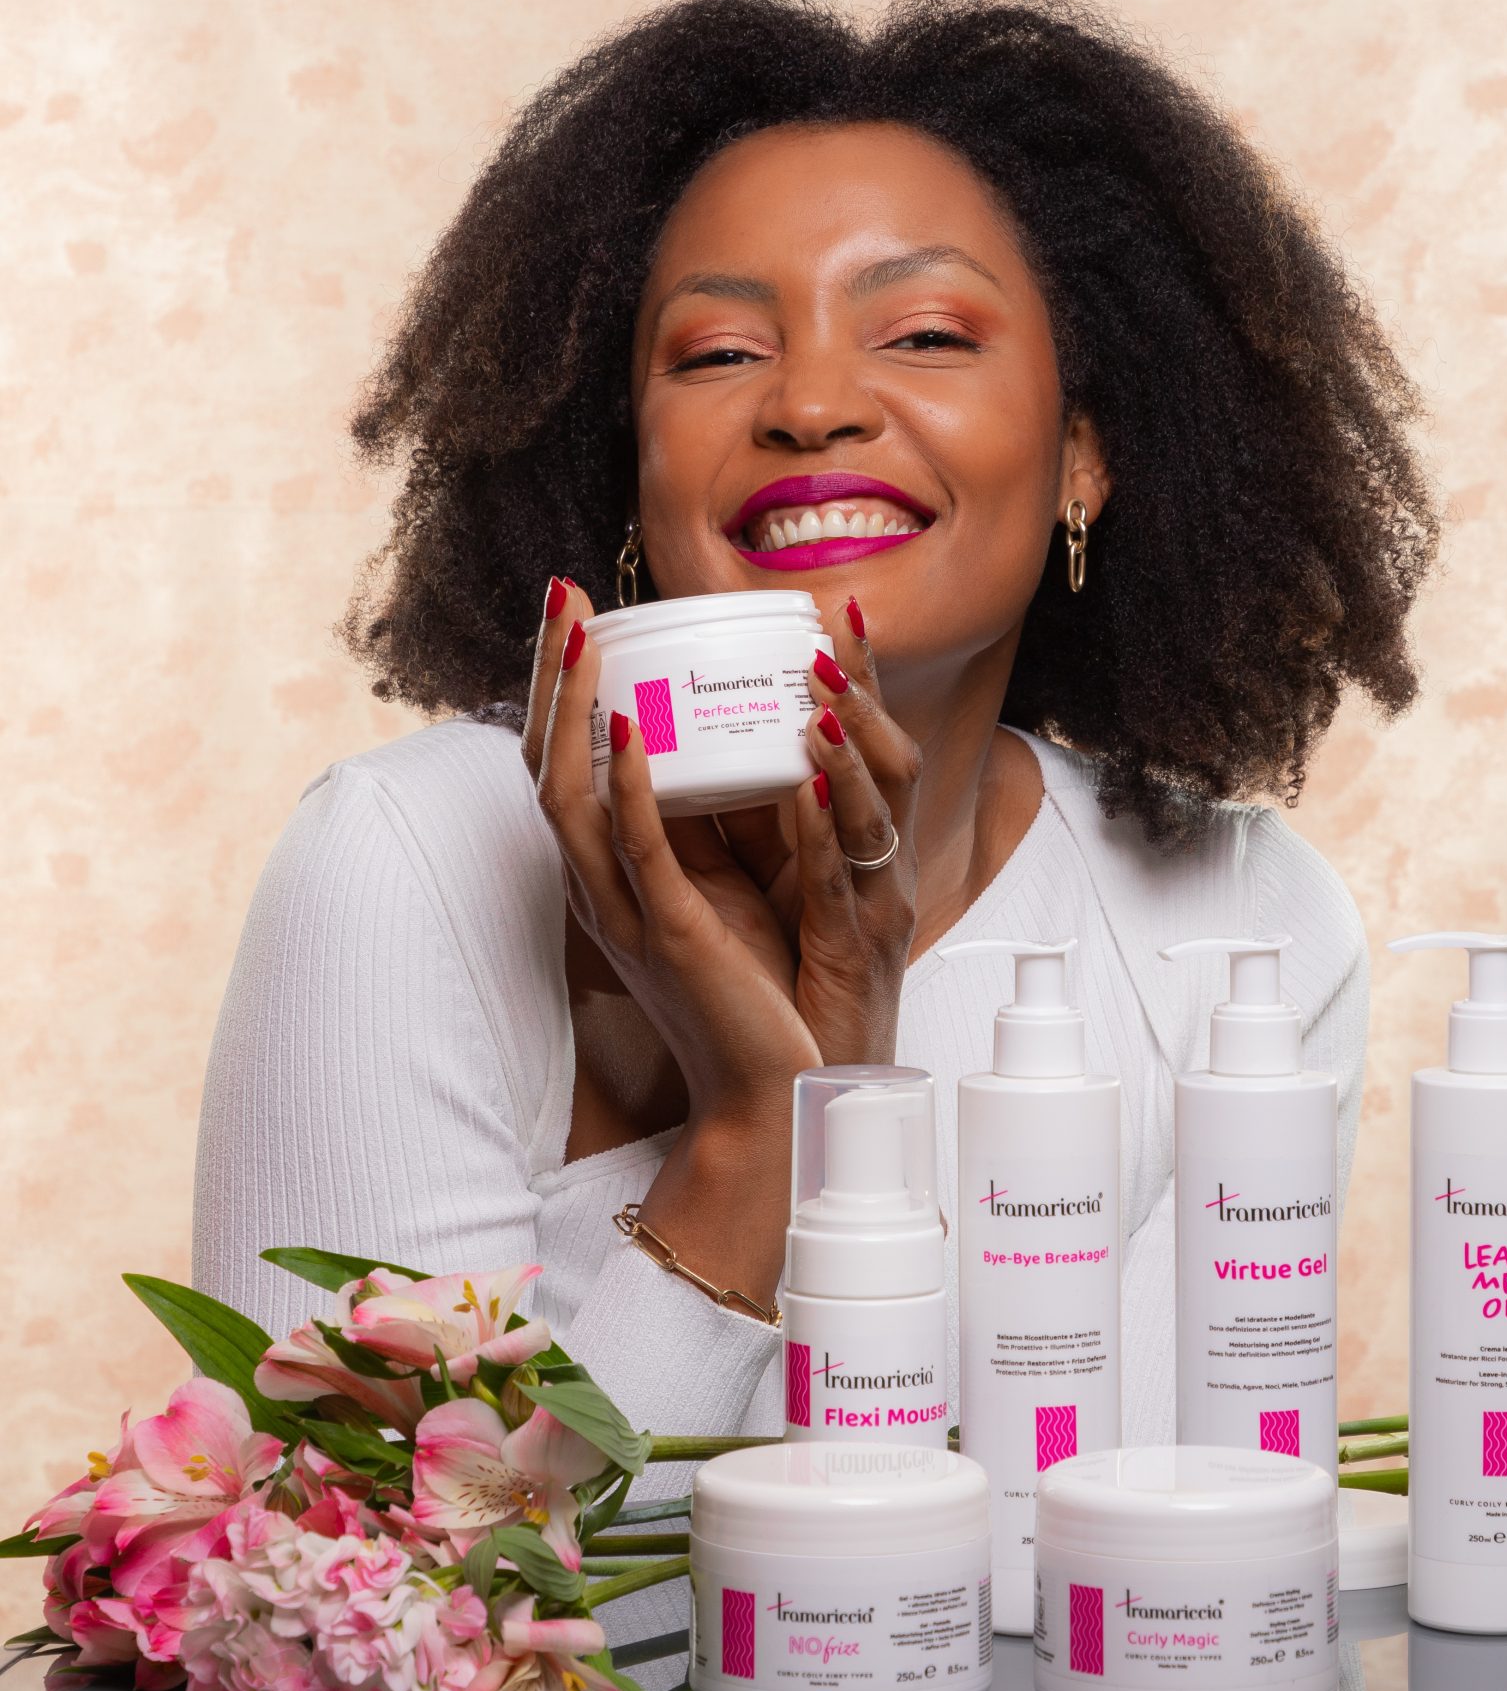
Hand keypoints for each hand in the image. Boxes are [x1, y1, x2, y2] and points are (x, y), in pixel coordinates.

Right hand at [524, 584, 816, 1123]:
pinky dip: (627, 784)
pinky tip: (628, 727)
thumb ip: (711, 827)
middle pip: (547, 764)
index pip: (564, 763)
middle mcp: (603, 888)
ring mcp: (628, 912)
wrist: (774, 1096)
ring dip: (574, 710)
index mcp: (613, 874)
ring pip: (573, 797)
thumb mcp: (727, 887)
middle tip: (561, 594)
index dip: (559, 687)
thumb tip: (721, 747)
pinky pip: (638, 849)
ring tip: (583, 637)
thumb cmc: (755, 993)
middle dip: (551, 675)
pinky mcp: (671, 934)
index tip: (574, 612)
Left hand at [716, 600, 920, 1070]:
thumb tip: (672, 750)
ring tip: (823, 684)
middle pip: (894, 756)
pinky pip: (843, 879)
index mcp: (855, 849)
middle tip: (837, 619)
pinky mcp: (853, 953)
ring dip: (854, 741)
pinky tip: (812, 784)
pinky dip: (827, 827)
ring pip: (882, 809)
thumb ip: (740, 826)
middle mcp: (877, 869)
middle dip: (868, 687)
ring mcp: (874, 908)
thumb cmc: (784, 995)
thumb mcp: (759, 891)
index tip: (834, 605)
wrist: (798, 1102)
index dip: (858, 677)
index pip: (865, 745)